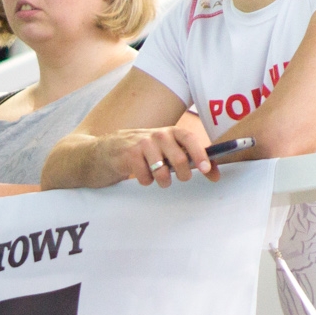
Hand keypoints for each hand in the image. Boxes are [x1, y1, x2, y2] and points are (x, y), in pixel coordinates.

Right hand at [102, 124, 218, 187]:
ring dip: (164, 181)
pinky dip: (146, 182)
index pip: (189, 139)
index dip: (201, 154)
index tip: (207, 170)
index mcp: (169, 132)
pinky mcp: (128, 155)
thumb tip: (212, 172)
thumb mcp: (162, 149)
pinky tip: (141, 176)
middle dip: (183, 174)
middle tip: (181, 179)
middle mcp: (157, 135)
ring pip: (163, 170)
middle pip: (179, 158)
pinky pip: (145, 177)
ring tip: (160, 180)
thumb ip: (185, 157)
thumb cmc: (139, 152)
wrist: (102, 151)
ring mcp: (142, 144)